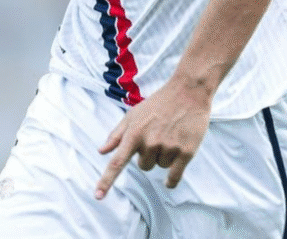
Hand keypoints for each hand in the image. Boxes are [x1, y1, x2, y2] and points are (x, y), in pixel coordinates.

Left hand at [94, 79, 210, 199]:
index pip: (117, 162)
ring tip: (170, 135)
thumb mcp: (133, 114)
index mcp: (134, 133)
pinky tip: (171, 177)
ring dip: (163, 156)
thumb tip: (101, 151)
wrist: (188, 92)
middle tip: (158, 134)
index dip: (107, 180)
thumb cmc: (158, 103)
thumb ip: (116, 134)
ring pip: (160, 167)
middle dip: (149, 154)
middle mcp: (150, 142)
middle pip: (144, 166)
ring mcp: (168, 148)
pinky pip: (174, 177)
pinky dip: (172, 180)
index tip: (98, 196)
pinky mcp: (186, 152)